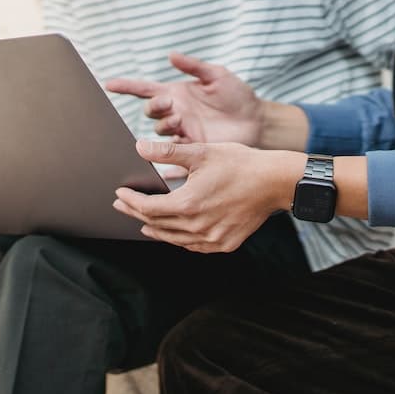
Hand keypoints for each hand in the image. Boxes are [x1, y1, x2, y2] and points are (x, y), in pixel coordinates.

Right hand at [105, 53, 262, 144]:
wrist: (256, 121)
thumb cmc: (238, 96)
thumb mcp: (217, 75)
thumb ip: (193, 66)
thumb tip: (170, 55)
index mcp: (177, 93)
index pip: (145, 89)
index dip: (127, 87)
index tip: (109, 84)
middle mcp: (176, 112)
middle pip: (150, 111)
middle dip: (155, 106)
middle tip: (169, 103)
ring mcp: (182, 131)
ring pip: (160, 130)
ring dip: (164, 124)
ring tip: (180, 119)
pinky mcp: (192, 147)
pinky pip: (172, 151)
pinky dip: (166, 154)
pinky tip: (164, 155)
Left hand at [113, 140, 304, 252]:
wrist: (274, 182)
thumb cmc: (240, 164)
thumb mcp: (201, 152)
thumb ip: (167, 153)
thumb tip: (140, 147)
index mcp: (188, 204)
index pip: (148, 208)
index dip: (131, 201)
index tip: (120, 194)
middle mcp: (197, 226)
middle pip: (157, 225)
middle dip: (136, 214)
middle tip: (123, 205)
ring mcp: (212, 238)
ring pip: (174, 239)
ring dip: (156, 230)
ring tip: (143, 224)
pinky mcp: (225, 243)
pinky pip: (193, 246)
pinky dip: (179, 239)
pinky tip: (174, 233)